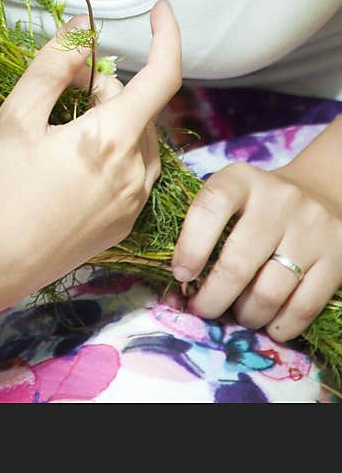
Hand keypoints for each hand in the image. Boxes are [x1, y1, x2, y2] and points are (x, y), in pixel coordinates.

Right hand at [0, 0, 181, 320]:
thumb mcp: (16, 117)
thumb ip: (52, 66)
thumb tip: (81, 31)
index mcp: (112, 141)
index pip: (162, 77)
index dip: (167, 37)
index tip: (160, 9)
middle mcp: (134, 175)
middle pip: (136, 107)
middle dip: (100, 88)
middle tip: (51, 94)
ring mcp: (131, 206)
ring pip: (136, 140)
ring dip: (108, 121)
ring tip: (55, 132)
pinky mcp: (120, 228)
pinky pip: (130, 174)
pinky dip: (108, 154)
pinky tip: (64, 167)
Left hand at [171, 162, 341, 341]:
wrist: (321, 194)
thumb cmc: (259, 204)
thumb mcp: (232, 196)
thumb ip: (205, 228)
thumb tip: (181, 286)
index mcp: (243, 179)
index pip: (210, 206)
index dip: (190, 246)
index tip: (181, 274)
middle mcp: (279, 200)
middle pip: (238, 264)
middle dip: (213, 298)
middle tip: (203, 309)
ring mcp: (312, 230)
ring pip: (269, 293)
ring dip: (246, 315)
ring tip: (239, 315)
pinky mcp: (337, 259)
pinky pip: (303, 308)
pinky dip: (279, 326)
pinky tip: (268, 323)